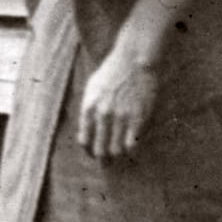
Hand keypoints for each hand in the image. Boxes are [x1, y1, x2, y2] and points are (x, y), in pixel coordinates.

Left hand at [76, 42, 160, 161]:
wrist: (134, 59)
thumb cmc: (113, 70)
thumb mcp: (93, 87)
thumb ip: (89, 107)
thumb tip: (88, 128)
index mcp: (89, 108)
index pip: (84, 141)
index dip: (89, 150)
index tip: (94, 152)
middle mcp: (102, 116)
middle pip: (100, 151)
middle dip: (103, 159)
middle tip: (107, 162)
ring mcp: (120, 118)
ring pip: (116, 151)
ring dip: (117, 156)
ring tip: (120, 154)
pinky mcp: (137, 118)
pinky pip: (132, 145)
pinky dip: (131, 150)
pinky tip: (133, 149)